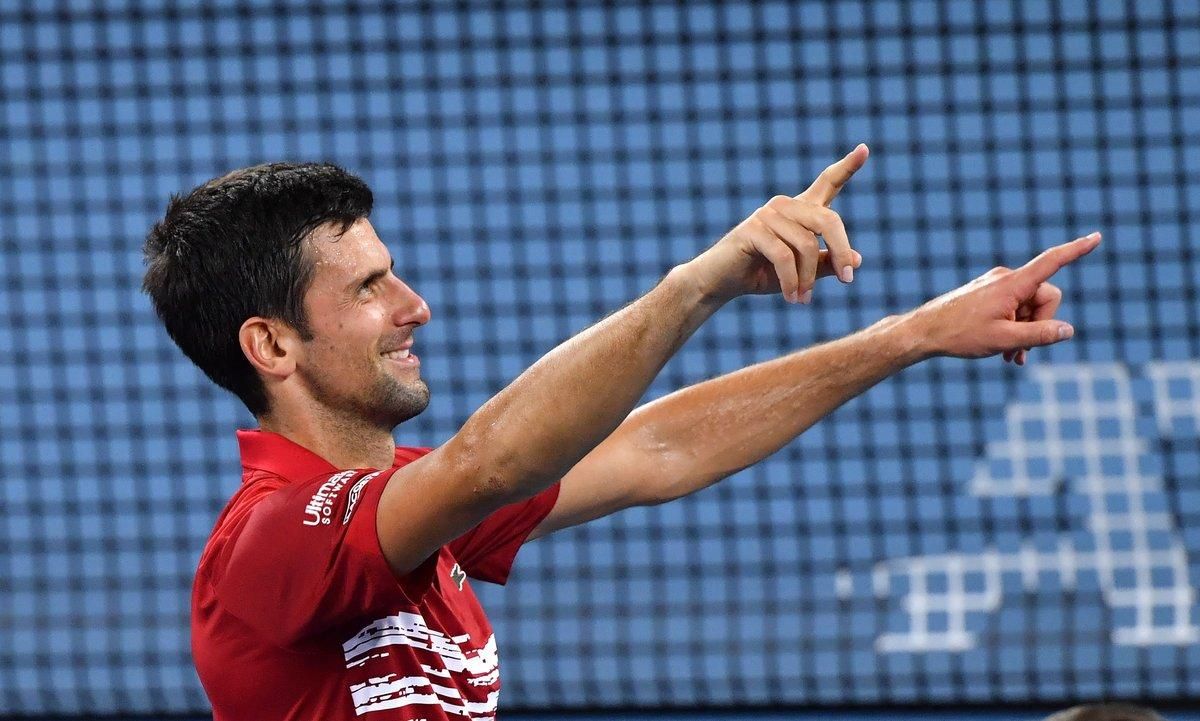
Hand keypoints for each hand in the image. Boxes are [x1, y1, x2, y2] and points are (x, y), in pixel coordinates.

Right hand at [681, 144, 868, 303]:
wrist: (721, 282)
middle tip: (848, 280)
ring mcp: (767, 214)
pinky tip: (792, 298)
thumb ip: (826, 264)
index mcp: (800, 211)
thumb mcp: (801, 273)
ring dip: (809, 278)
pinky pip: (784, 257)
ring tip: (803, 300)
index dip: (847, 167)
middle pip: (829, 221)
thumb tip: (858, 260)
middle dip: (841, 252)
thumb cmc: (761, 274)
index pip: (827, 183)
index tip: (865, 149)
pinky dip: (792, 281)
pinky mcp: (753, 229)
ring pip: (807, 245)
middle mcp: (785, 206)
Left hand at [906, 232, 1101, 361]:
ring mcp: (996, 286)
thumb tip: (1068, 330)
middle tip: (1021, 351)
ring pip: (1029, 308)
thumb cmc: (960, 334)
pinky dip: (1015, 328)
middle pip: (1045, 297)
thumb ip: (1039, 336)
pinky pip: (1014, 309)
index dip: (1076, 250)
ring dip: (1026, 332)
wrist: (923, 332)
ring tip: (1010, 356)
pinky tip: (1006, 352)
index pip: (1051, 262)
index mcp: (1013, 284)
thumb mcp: (1004, 340)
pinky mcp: (988, 295)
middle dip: (1041, 325)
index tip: (1097, 237)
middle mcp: (1006, 279)